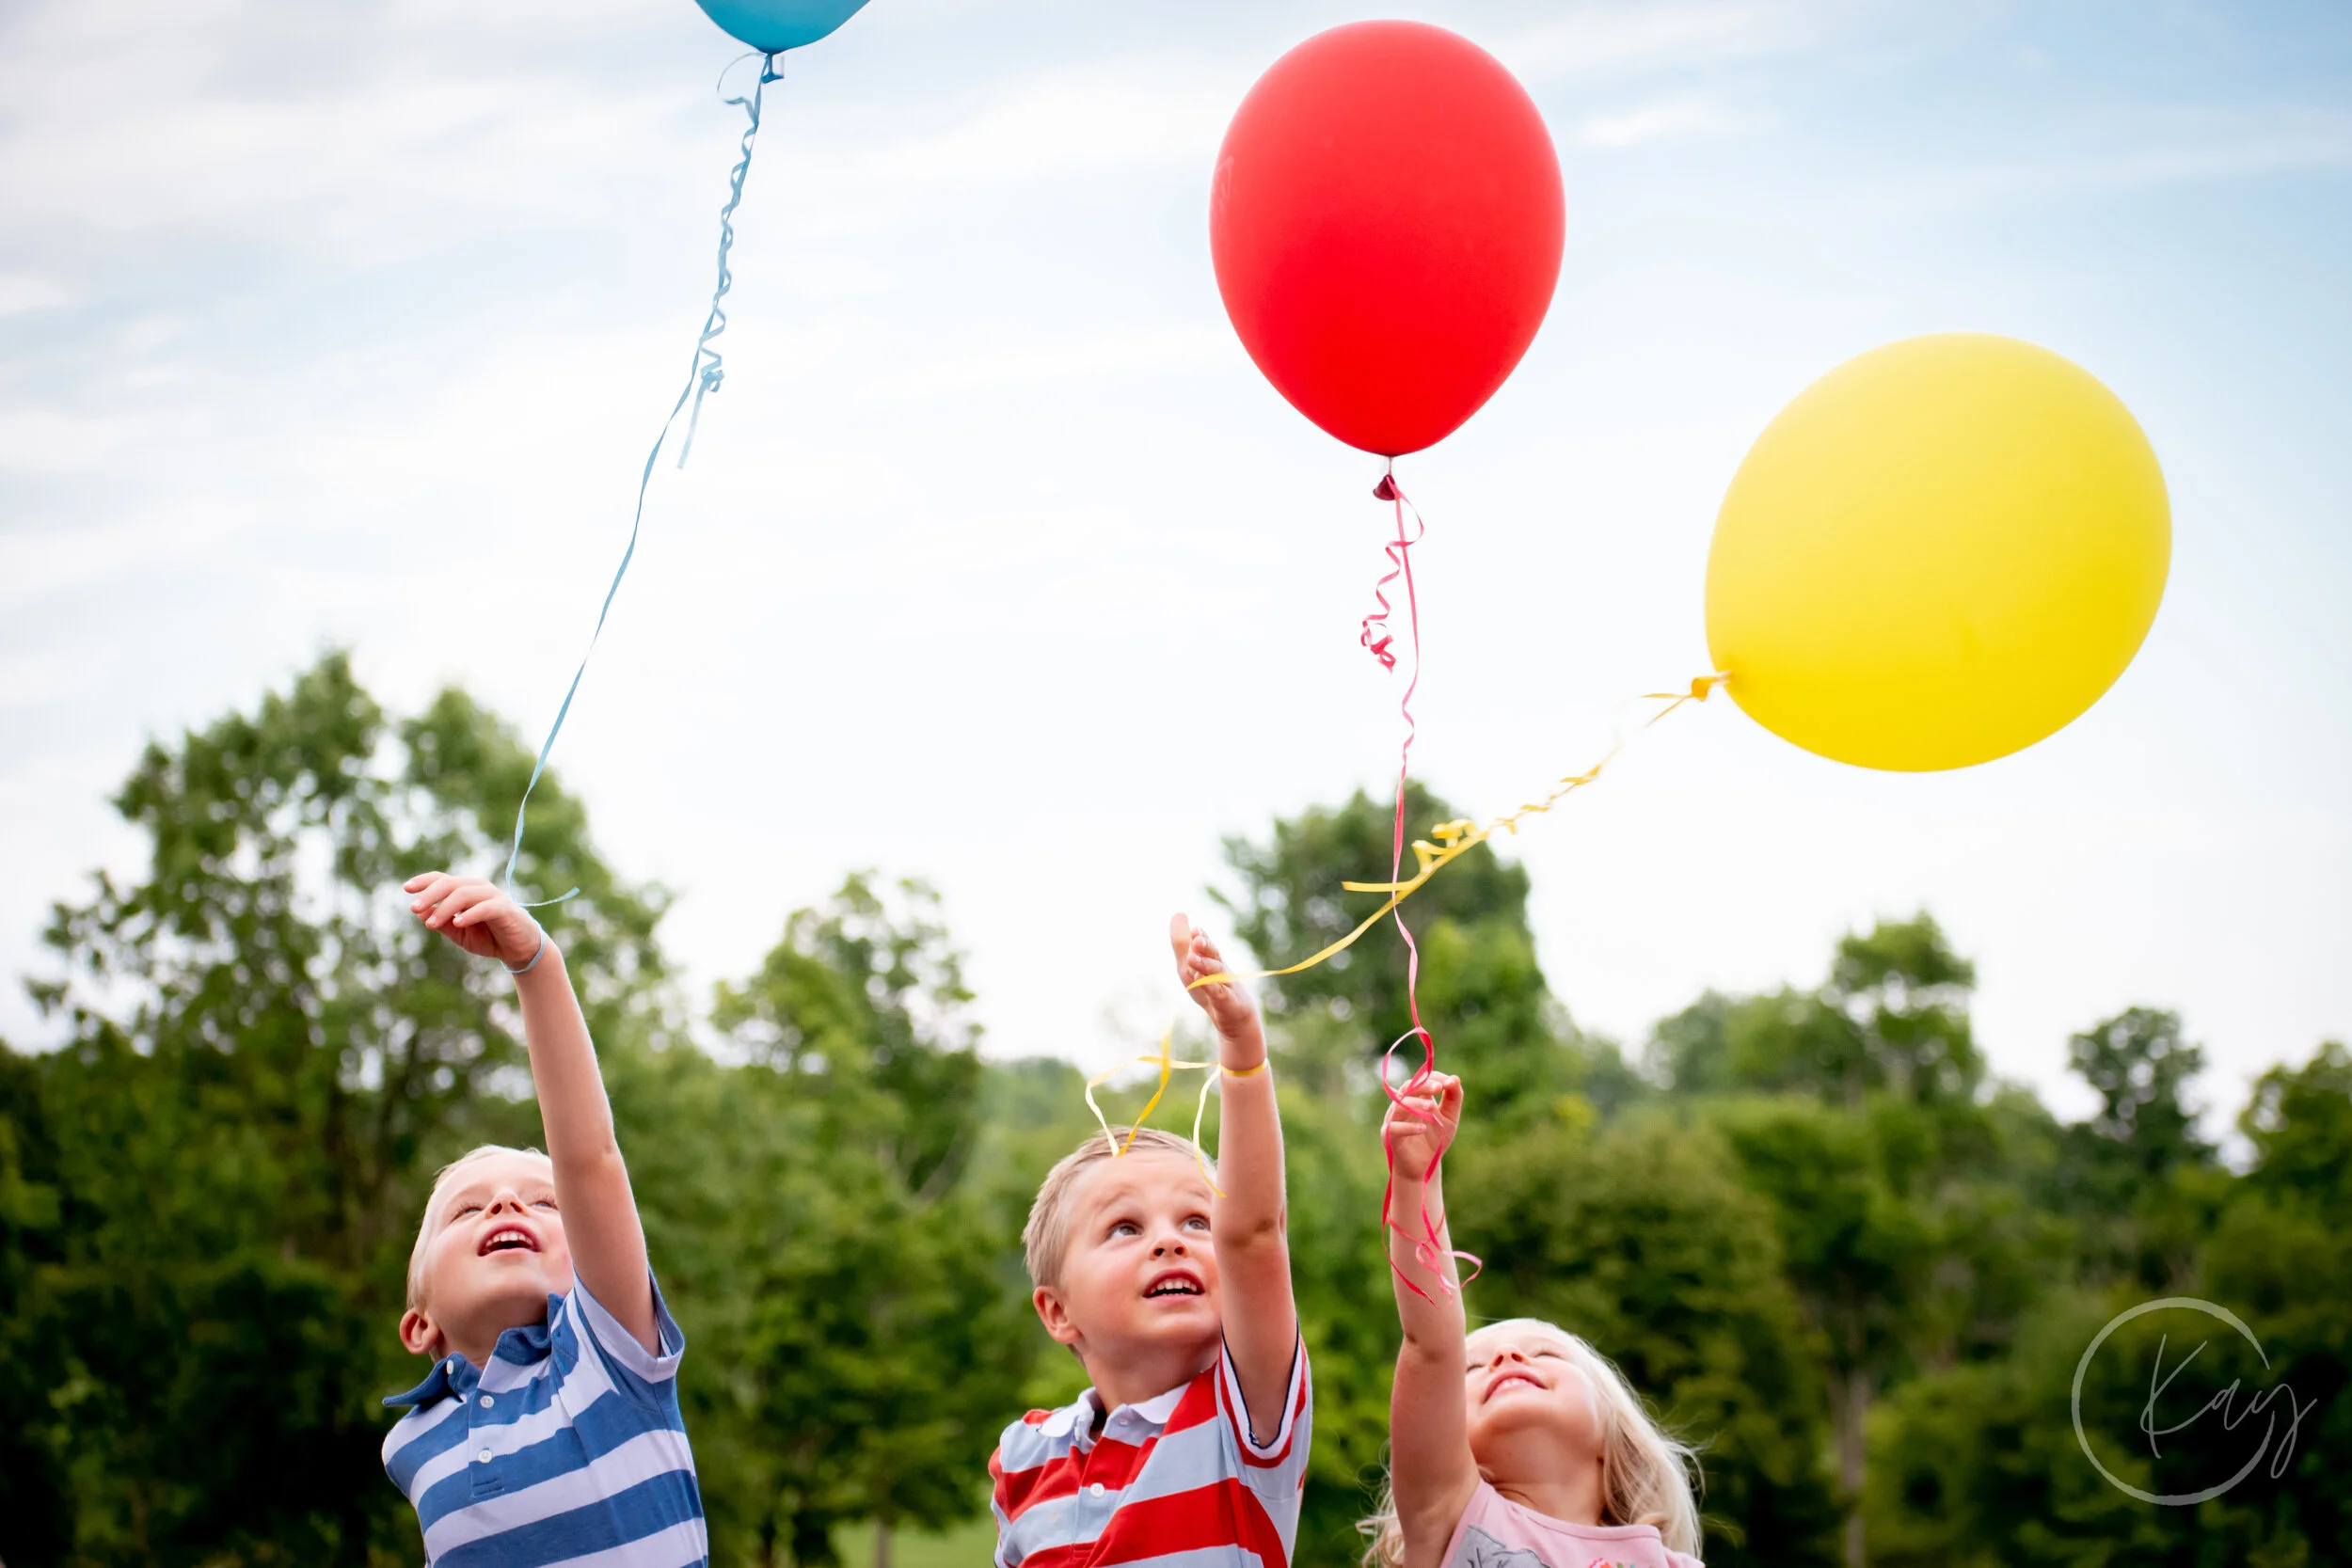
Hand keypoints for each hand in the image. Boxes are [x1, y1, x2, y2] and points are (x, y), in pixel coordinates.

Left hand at [404, 872, 546, 969]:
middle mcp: (478, 888)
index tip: (406, 889)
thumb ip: (441, 922)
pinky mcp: (504, 909)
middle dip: (429, 895)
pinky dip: (469, 914)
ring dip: (444, 908)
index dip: (424, 881)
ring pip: (464, 894)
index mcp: (466, 890)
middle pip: (450, 883)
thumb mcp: (459, 932)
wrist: (518, 949)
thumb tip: (420, 913)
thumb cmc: (488, 937)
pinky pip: (484, 907)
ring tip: (431, 924)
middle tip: (413, 908)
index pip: (442, 879)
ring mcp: (493, 896)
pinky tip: (457, 923)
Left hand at [1170, 915, 1261, 1048]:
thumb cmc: (1210, 989)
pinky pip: (1218, 993)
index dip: (1201, 937)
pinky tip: (1200, 980)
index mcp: (1212, 959)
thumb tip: (1178, 914)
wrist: (1233, 1018)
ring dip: (1205, 965)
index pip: (1207, 945)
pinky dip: (1209, 986)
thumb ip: (1182, 943)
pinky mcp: (1227, 1002)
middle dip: (1205, 947)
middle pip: (1214, 955)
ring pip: (1216, 973)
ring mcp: (1225, 985)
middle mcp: (1220, 969)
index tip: (1195, 929)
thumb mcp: (1190, 966)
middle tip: (1196, 938)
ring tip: (1192, 959)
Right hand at [1382, 1070, 1461, 1177]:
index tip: (1450, 1083)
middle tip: (1439, 1088)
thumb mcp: (1450, 1119)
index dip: (1434, 1078)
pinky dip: (1408, 1127)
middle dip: (1423, 1085)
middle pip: (1408, 1087)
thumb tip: (1455, 1078)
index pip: (1421, 1080)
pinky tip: (1422, 1129)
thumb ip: (1453, 1099)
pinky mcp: (1389, 1136)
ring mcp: (1393, 1120)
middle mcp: (1402, 1105)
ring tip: (1431, 1108)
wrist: (1424, 1167)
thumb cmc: (1435, 1140)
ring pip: (1399, 1105)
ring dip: (1415, 1103)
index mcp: (1416, 1098)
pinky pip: (1394, 1128)